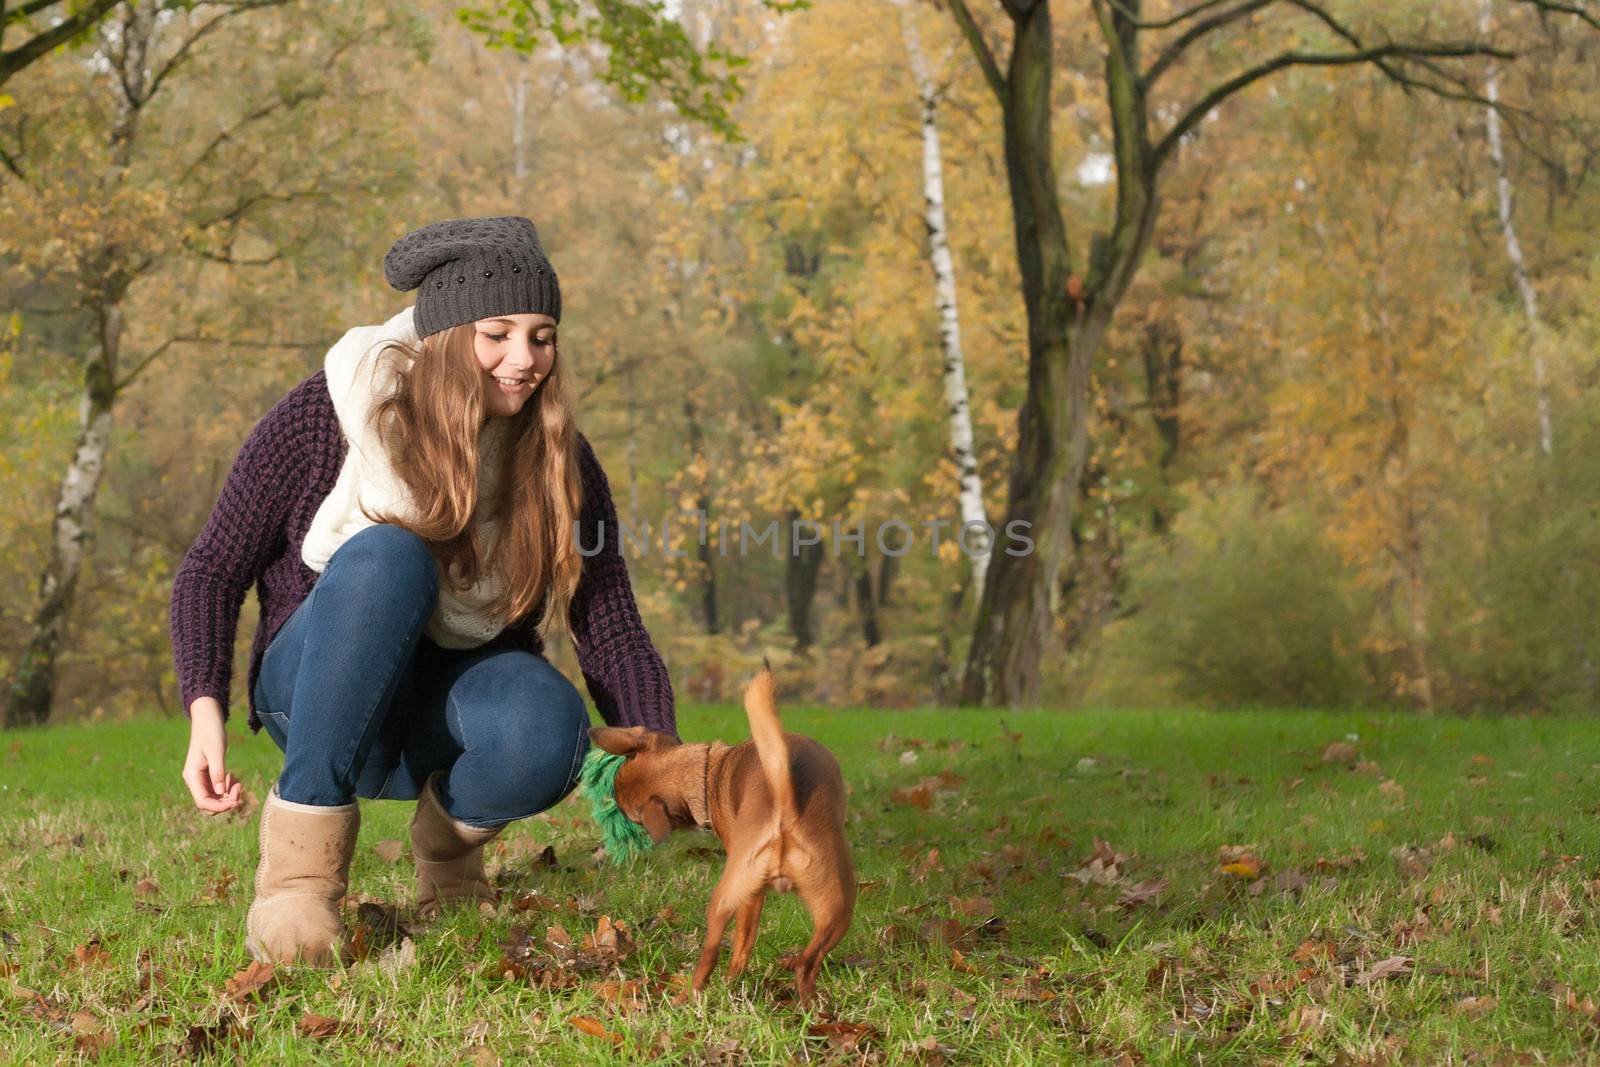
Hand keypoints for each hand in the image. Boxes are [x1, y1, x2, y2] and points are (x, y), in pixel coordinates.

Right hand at [183, 698, 242, 813]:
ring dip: (228, 794)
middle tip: (240, 787)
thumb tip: (221, 792)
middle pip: (209, 803)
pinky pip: (218, 788)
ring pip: (215, 797)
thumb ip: (217, 772)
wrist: (208, 718)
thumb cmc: (211, 732)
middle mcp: (194, 780)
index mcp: (192, 776)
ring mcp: (201, 778)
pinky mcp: (209, 774)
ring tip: (238, 781)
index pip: (202, 802)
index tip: (236, 801)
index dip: (219, 807)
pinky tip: (234, 777)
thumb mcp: (216, 751)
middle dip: (225, 801)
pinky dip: (228, 787)